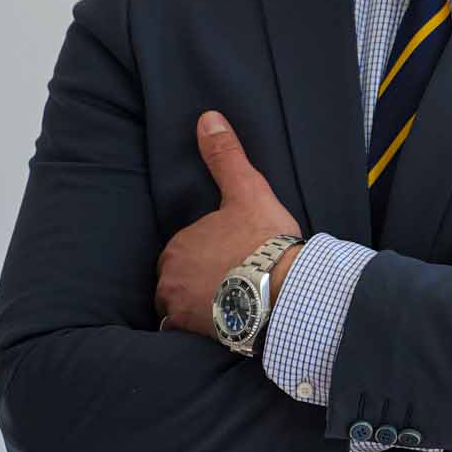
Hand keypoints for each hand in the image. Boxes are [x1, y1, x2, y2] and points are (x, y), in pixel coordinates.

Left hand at [153, 112, 302, 335]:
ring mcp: (178, 307)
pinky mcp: (191, 333)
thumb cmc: (264, 241)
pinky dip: (197, 329)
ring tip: (227, 305)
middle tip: (230, 281)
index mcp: (179, 244)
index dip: (207, 254)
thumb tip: (207, 118)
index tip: (230, 259)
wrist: (281, 291)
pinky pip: (184, 332)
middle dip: (197, 280)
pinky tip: (220, 325)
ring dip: (195, 305)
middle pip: (177, 279)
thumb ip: (225, 158)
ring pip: (179, 305)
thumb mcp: (247, 192)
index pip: (183, 251)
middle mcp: (169, 277)